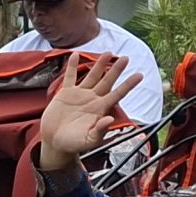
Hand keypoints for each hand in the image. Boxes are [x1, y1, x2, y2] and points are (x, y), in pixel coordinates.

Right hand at [37, 54, 141, 170]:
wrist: (55, 142)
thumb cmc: (74, 144)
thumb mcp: (88, 140)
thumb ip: (100, 131)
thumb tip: (110, 120)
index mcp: (100, 109)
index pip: (118, 94)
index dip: (128, 85)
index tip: (140, 75)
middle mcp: (92, 99)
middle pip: (107, 81)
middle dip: (116, 70)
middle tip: (126, 58)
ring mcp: (79, 95)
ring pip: (92, 76)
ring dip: (99, 64)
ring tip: (108, 52)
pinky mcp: (65, 94)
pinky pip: (69, 77)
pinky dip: (72, 66)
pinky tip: (75, 55)